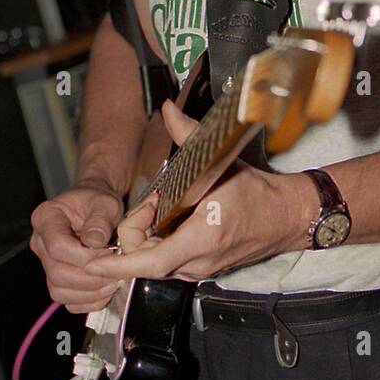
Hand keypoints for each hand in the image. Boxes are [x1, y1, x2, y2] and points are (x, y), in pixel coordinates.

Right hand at [29, 181, 124, 312]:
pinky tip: (105, 290)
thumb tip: (94, 241)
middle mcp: (40, 243)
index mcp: (45, 218)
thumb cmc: (97, 203)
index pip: (58, 247)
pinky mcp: (56, 279)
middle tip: (115, 272)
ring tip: (113, 282)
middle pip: (56, 273)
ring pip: (59, 291)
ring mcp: (46, 263)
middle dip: (89, 278)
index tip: (109, 252)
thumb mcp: (104, 202)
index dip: (84, 256)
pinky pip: (67, 300)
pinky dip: (88, 302)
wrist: (95, 209)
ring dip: (90, 293)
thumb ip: (100, 219)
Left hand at [87, 99, 310, 282]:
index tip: (92, 261)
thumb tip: (168, 109)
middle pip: (144, 258)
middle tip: (152, 203)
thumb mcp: (221, 162)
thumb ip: (189, 136)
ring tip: (165, 208)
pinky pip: (169, 262)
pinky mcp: (203, 270)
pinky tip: (172, 220)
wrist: (288, 217)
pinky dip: (160, 244)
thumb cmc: (258, 193)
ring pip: (155, 261)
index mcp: (201, 238)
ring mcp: (201, 270)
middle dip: (135, 231)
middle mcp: (198, 262)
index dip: (117, 265)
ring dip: (148, 237)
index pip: (148, 263)